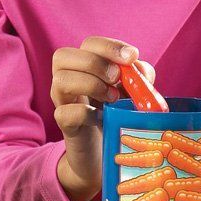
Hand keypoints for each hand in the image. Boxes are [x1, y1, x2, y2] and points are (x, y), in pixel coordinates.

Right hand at [52, 36, 154, 200]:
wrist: (105, 157)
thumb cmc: (118, 117)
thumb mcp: (133, 93)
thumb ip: (139, 77)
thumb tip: (141, 70)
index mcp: (85, 68)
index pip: (88, 44)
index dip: (109, 46)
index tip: (132, 56)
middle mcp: (68, 81)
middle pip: (63, 55)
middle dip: (95, 62)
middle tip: (117, 79)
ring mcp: (63, 103)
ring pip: (60, 80)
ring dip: (90, 84)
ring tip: (112, 98)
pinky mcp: (65, 126)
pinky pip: (65, 112)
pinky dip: (85, 112)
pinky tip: (101, 117)